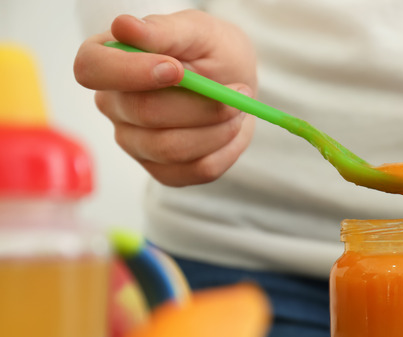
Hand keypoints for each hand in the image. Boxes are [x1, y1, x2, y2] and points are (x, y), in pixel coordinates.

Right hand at [74, 10, 256, 185]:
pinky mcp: (164, 170)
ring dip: (219, 128)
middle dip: (201, 104)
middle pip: (144, 113)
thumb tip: (124, 27)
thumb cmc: (210, 51)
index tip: (176, 69)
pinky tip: (231, 128)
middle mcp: (114, 105)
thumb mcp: (197, 30)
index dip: (131, 72)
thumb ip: (164, 31)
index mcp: (108, 60)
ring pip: (172, 149)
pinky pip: (197, 170)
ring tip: (237, 107)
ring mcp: (134, 142)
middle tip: (238, 90)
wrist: (235, 82)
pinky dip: (226, 149)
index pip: (91, 68)